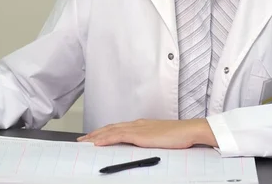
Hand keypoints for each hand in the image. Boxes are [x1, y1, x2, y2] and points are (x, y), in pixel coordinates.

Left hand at [76, 119, 217, 148]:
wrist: (189, 131)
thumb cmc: (179, 136)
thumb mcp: (160, 139)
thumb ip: (149, 141)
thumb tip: (142, 148)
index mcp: (141, 125)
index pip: (117, 127)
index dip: (104, 132)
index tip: (94, 136)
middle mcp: (136, 124)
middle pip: (110, 128)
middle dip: (95, 133)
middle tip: (82, 139)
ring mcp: (137, 128)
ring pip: (110, 131)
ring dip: (96, 136)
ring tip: (85, 142)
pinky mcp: (139, 135)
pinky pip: (117, 136)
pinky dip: (105, 139)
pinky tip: (97, 143)